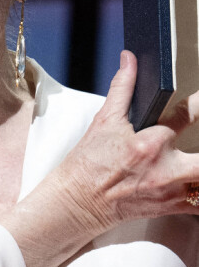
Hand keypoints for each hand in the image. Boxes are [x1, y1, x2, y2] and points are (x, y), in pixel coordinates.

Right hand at [5, 50, 198, 266]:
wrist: (79, 199)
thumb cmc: (89, 160)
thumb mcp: (104, 120)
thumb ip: (122, 87)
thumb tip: (129, 59)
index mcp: (148, 143)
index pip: (186, 115)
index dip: (198, 104)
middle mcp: (164, 169)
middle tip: (198, 126)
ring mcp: (170, 191)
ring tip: (193, 156)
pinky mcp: (172, 207)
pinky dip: (198, 190)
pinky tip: (191, 178)